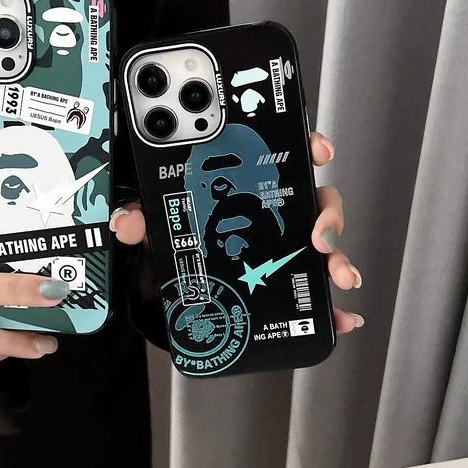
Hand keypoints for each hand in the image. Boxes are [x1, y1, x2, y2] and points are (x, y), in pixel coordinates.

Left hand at [111, 132, 362, 333]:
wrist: (166, 285)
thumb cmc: (170, 239)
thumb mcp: (154, 223)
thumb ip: (139, 217)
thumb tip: (128, 222)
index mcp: (246, 187)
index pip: (284, 157)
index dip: (307, 148)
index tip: (318, 151)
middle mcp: (271, 213)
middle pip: (316, 200)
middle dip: (328, 214)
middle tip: (317, 233)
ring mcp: (280, 247)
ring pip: (323, 245)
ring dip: (337, 259)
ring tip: (335, 275)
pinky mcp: (281, 280)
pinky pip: (313, 290)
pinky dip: (331, 307)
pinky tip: (339, 319)